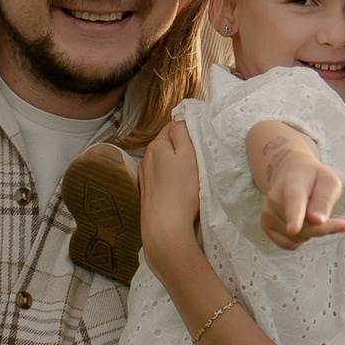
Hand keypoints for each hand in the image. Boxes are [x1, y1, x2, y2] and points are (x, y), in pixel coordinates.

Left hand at [135, 119, 204, 284]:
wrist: (165, 227)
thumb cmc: (182, 190)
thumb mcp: (188, 155)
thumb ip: (182, 133)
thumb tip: (178, 116)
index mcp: (156, 146)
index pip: (172, 127)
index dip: (187, 130)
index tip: (200, 138)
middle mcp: (146, 158)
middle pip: (166, 145)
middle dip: (180, 147)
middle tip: (199, 156)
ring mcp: (145, 177)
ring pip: (162, 162)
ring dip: (174, 163)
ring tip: (190, 173)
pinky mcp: (147, 193)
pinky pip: (160, 178)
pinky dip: (169, 178)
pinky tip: (178, 188)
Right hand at [246, 118, 344, 248]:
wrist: (290, 174)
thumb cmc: (314, 179)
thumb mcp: (329, 181)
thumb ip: (325, 200)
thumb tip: (317, 221)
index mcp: (293, 184)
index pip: (294, 203)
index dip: (294, 217)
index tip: (293, 229)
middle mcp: (274, 199)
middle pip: (304, 228)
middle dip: (324, 228)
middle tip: (340, 223)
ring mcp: (267, 214)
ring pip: (299, 238)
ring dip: (311, 231)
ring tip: (308, 211)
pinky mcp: (265, 226)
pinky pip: (291, 245)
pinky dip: (301, 237)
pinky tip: (301, 222)